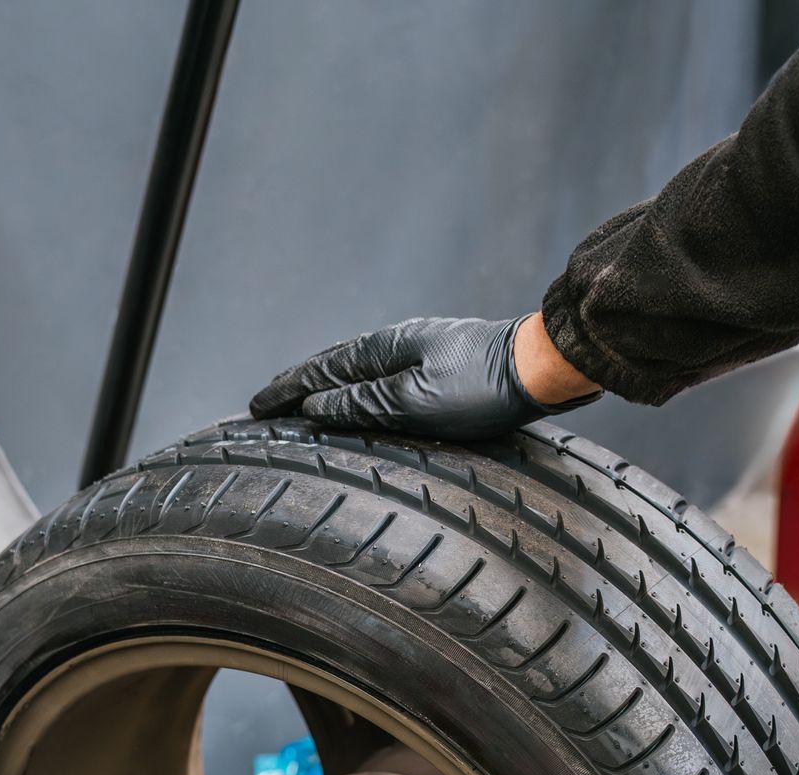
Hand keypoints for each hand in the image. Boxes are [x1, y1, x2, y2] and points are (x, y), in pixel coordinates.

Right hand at [249, 314, 601, 439]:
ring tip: (302, 399)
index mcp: (385, 349)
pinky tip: (361, 394)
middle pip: (333, 365)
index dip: (285, 390)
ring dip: (325, 384)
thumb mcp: (415, 401)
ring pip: (357, 368)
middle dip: (297, 385)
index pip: (320, 372)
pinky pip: (380, 374)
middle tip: (267, 403)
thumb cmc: (483, 387)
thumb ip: (363, 403)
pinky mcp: (441, 363)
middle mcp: (398, 344)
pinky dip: (356, 385)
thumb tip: (317, 404)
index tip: (256, 407)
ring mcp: (420, 351)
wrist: (542, 367)